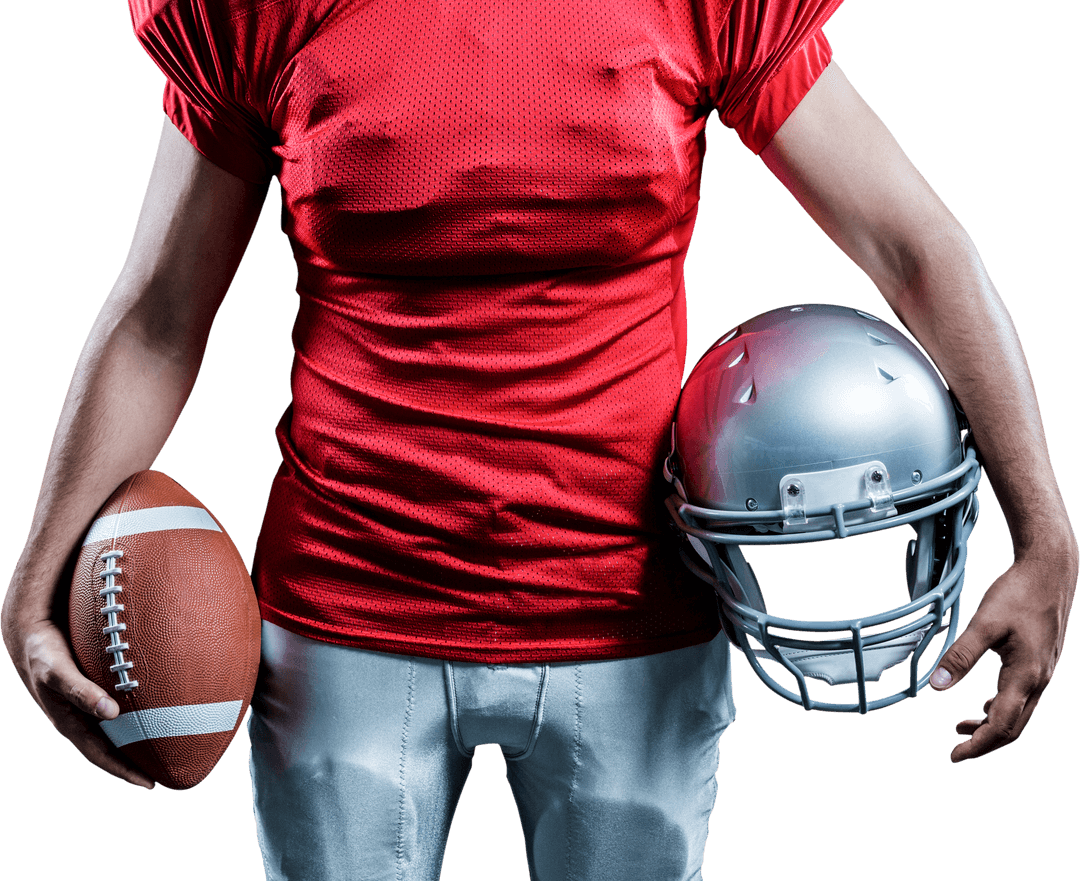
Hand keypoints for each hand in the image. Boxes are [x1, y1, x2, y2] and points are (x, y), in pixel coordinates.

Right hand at [2, 612, 156, 788]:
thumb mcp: (57, 672)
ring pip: (119, 728)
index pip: (101, 756)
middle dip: (138, 761)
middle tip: (170, 770)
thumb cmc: (41, 653)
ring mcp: (88, 705)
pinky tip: (158, 708)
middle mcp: (81, 718)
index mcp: (70, 723)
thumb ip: (81, 691)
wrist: (30, 633)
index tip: (150, 785)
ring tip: (169, 746)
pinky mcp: (95, 688)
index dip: (124, 772)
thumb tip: (111, 712)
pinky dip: (138, 713)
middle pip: (114, 747)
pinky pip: (121, 706)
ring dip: (140, 738)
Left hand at [929, 553, 1076, 761]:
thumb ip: (961, 655)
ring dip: (991, 726)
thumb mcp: (984, 623)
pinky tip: (984, 705)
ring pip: (1018, 714)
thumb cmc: (1018, 594)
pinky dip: (1000, 709)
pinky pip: (1021, 699)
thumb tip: (937, 685)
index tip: (954, 756)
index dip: (977, 745)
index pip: (1001, 726)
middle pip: (1013, 728)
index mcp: (1025, 676)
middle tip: (957, 751)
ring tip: (962, 728)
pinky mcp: (1040, 664)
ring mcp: (1042, 674)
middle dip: (985, 743)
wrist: (1050, 573)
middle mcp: (1038, 681)